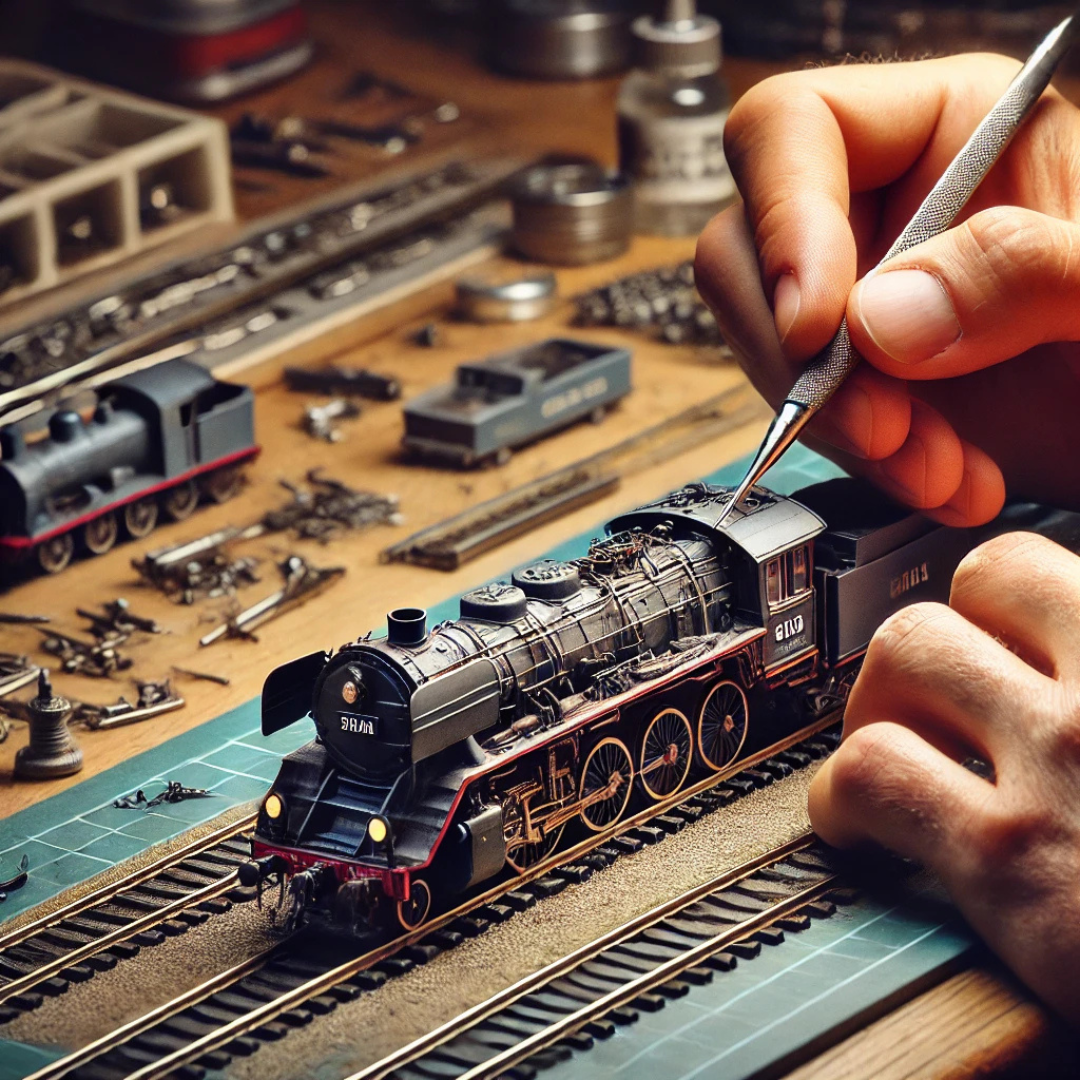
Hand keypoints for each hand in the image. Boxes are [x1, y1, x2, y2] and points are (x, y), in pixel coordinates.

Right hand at [695, 54, 1079, 524]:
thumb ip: (1025, 273)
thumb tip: (879, 316)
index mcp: (948, 128)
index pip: (794, 128)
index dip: (783, 221)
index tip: (815, 327)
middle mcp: (884, 207)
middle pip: (749, 256)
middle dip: (809, 364)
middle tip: (882, 427)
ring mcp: (861, 299)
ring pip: (770, 352)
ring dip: (842, 430)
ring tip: (944, 470)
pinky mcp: (859, 380)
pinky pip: (807, 419)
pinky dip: (867, 465)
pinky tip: (946, 479)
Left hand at [808, 531, 1079, 1022]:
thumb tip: (1051, 660)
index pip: (1053, 566)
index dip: (1014, 602)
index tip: (999, 636)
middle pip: (982, 580)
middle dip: (952, 630)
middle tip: (941, 694)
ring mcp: (1069, 762)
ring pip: (910, 652)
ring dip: (886, 696)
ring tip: (898, 748)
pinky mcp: (1012, 858)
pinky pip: (873, 771)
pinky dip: (842, 792)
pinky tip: (860, 822)